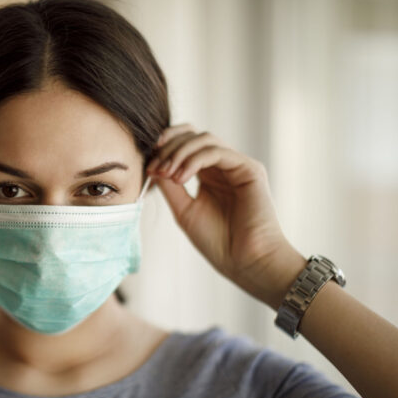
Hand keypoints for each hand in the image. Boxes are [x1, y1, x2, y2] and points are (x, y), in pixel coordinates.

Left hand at [146, 124, 304, 308]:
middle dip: (169, 146)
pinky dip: (195, 160)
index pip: (185, 144)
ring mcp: (237, 165)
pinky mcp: (250, 168)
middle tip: (155, 166)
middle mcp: (223, 166)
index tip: (148, 165)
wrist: (246, 262)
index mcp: (209, 175)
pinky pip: (217, 152)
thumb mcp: (184, 210)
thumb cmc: (219, 242)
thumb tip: (152, 165)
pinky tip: (181, 177)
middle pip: (193, 135)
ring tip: (166, 173)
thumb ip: (169, 186)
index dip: (164, 148)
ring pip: (205, 139)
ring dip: (179, 152)